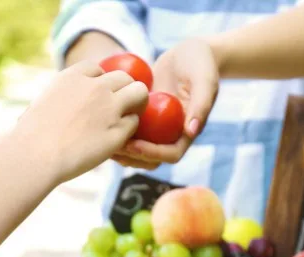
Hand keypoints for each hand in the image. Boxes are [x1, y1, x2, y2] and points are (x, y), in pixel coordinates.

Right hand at [13, 61, 148, 183]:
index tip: (96, 96)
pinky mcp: (118, 131)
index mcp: (74, 76)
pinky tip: (118, 139)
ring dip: (136, 104)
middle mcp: (96, 87)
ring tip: (128, 118)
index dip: (100, 82)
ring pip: (139, 93)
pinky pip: (134, 123)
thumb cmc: (30, 136)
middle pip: (124, 77)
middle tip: (120, 107)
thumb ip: (57, 98)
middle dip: (124, 90)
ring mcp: (109, 108)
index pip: (97, 69)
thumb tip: (51, 105)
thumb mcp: (41, 104)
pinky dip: (129, 130)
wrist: (36, 155)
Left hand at [114, 38, 218, 168]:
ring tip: (101, 137)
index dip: (152, 154)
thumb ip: (201, 103)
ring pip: (136, 148)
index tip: (134, 144)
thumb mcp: (204, 79)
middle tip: (113, 146)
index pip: (171, 155)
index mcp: (187, 131)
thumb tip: (190, 131)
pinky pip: (127, 129)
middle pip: (150, 158)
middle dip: (132, 156)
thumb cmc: (200, 63)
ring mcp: (155, 127)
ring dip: (120, 149)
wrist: (189, 51)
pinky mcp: (143, 116)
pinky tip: (99, 121)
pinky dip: (114, 129)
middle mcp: (170, 133)